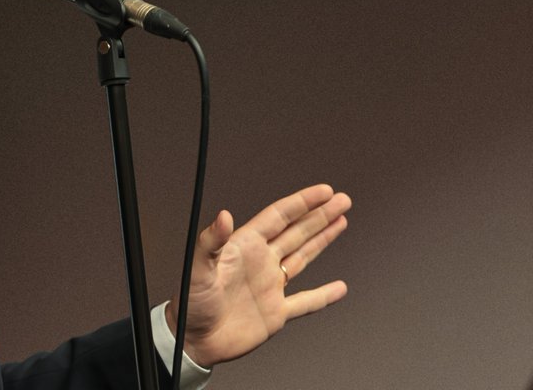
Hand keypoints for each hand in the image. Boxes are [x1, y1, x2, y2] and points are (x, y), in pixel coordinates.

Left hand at [168, 184, 350, 366]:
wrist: (193, 340)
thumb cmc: (190, 302)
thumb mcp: (198, 267)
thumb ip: (211, 241)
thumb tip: (223, 215)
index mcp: (244, 247)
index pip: (279, 217)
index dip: (302, 203)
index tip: (325, 191)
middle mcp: (260, 262)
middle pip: (296, 232)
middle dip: (319, 215)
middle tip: (342, 199)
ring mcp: (270, 286)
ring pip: (302, 257)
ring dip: (322, 240)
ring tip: (341, 221)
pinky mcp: (275, 313)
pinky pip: (306, 302)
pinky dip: (324, 295)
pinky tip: (339, 288)